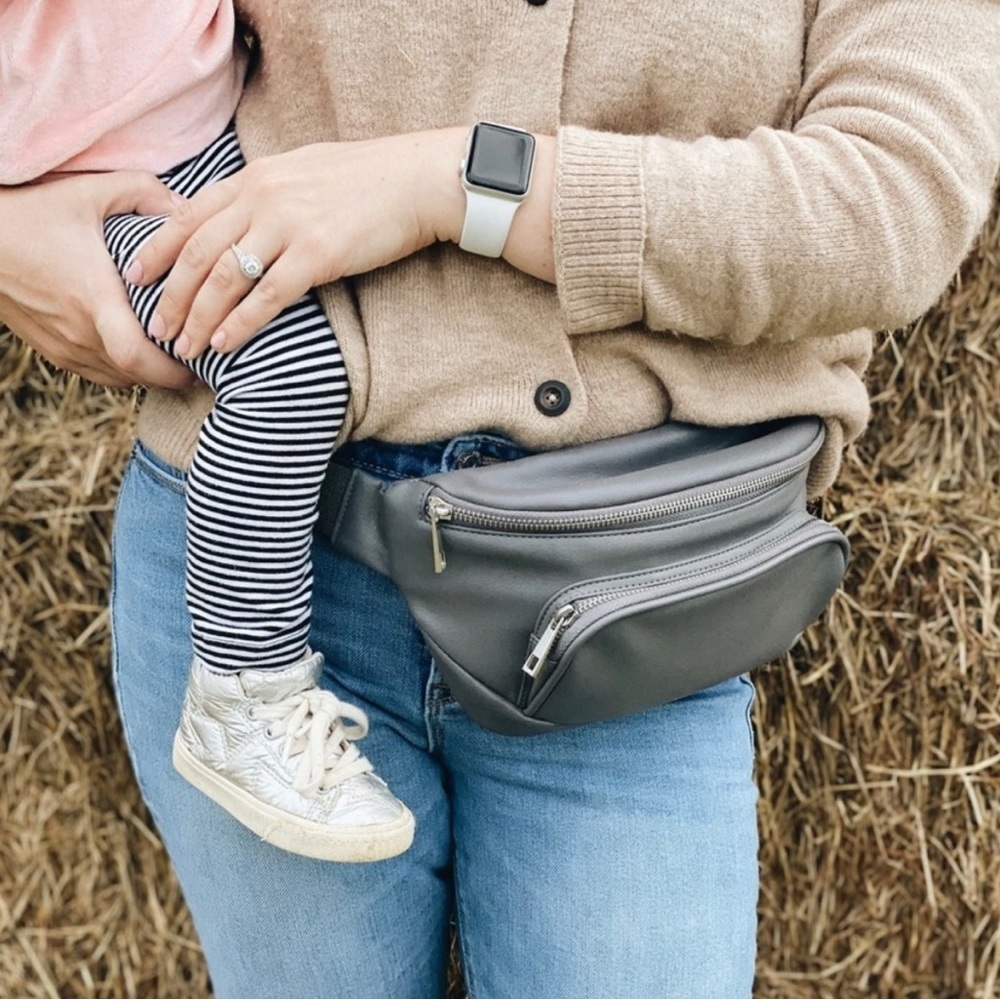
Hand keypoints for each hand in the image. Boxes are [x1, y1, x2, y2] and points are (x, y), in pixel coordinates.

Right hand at [0, 172, 195, 387]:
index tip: (202, 362)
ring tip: (176, 357)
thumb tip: (187, 209)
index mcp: (91, 297)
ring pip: (118, 379)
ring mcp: (61, 344)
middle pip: (135, 376)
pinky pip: (97, 373)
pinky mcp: (51, 349)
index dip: (173, 370)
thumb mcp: (89, 191)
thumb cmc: (31, 210)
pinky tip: (141, 352)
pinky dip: (124, 371)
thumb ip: (144, 193)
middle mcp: (77, 330)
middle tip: (200, 362)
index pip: (136, 356)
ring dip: (149, 374)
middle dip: (172, 376)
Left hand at [127, 129, 468, 357]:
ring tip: (183, 346)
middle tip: (156, 328)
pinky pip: (266, 295)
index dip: (156, 250)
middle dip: (170, 295)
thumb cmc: (368, 179)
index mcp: (256, 176)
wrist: (418, 180)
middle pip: (196, 252)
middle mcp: (263, 197)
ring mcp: (289, 225)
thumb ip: (267, 192)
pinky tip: (223, 344)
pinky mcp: (318, 255)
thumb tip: (244, 213)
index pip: (188, 215)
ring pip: (223, 276)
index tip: (136, 278)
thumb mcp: (304, 171)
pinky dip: (239, 323)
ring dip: (197, 316)